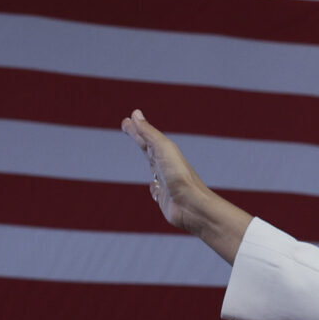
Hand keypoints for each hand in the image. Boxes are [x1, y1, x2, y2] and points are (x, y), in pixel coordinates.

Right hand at [122, 110, 247, 262]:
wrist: (192, 205)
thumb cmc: (179, 176)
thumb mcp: (162, 149)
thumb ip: (149, 133)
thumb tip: (135, 114)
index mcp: (164, 153)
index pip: (146, 136)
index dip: (135, 128)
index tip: (126, 120)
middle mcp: (165, 165)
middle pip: (148, 148)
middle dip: (139, 137)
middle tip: (127, 127)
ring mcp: (165, 182)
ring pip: (153, 167)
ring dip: (148, 159)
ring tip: (145, 153)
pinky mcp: (165, 199)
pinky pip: (156, 190)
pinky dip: (153, 187)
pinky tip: (154, 187)